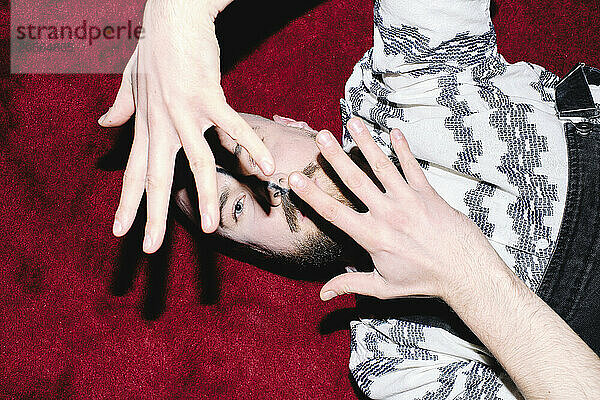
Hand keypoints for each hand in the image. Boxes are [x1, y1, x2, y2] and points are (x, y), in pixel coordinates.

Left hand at [98, 0, 274, 252]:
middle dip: (152, 216)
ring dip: (203, 197)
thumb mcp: (129, 78)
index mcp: (145, 123)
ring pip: (195, 162)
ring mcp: (183, 111)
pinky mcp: (208, 96)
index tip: (120, 231)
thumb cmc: (155, 45)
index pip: (132, 171)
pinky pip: (232, 127)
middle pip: (155, 177)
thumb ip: (119, 105)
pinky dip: (250, 147)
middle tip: (149, 249)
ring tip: (211, 228)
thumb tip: (104, 124)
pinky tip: (264, 168)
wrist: (170, 12)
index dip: (126, 203)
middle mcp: (160, 123)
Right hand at [288, 118, 494, 301]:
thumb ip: (352, 284)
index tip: (295, 178)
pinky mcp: (427, 193)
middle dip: (336, 157)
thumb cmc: (423, 280)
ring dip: (366, 143)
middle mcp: (388, 214)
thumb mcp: (383, 287)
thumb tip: (323, 293)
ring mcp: (408, 200)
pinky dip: (403, 148)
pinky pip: (412, 166)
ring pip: (383, 167)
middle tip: (320, 137)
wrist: (464, 272)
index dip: (312, 195)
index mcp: (373, 237)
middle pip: (356, 181)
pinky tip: (394, 132)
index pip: (334, 213)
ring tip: (353, 123)